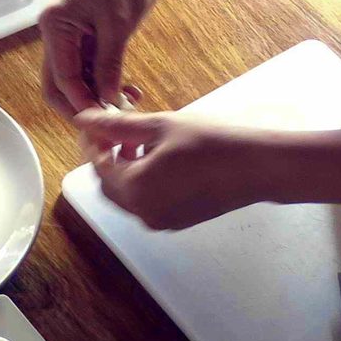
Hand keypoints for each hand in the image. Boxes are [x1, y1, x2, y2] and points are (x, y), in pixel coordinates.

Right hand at [40, 0, 164, 116]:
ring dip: (95, 97)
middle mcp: (55, 32)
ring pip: (73, 82)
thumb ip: (109, 63)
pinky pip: (87, 71)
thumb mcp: (119, 23)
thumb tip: (105, 100)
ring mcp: (69, 37)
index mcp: (55, 24)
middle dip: (82, 106)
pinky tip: (126, 91)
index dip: (83, 102)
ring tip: (127, 104)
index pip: (62, 77)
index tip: (107, 120)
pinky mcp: (85, 40)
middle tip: (111, 122)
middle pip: (58, 85)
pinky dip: (103, 84)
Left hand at [77, 109, 265, 230]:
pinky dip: (143, 180)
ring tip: (139, 139)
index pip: (98, 166)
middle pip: (109, 184)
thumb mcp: (160, 126)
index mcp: (135, 191)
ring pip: (128, 194)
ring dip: (125, 168)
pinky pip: (147, 201)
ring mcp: (161, 221)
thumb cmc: (211, 143)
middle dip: (108, 156)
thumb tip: (84, 119)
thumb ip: (118, 125)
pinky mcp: (177, 221)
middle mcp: (144, 213)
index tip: (97, 122)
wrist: (256, 168)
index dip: (93, 142)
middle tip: (116, 129)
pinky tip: (158, 157)